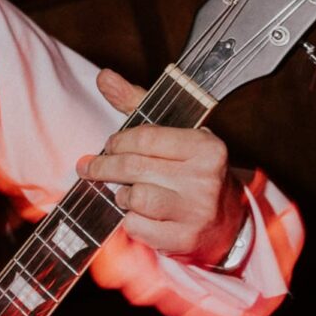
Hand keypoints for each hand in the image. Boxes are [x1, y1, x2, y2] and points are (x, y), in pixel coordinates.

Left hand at [76, 69, 245, 264]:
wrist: (225, 223)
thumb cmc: (190, 171)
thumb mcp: (173, 134)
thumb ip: (137, 104)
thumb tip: (104, 76)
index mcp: (205, 147)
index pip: (144, 137)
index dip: (118, 142)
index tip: (108, 146)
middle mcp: (204, 178)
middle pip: (133, 168)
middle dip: (104, 167)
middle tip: (90, 168)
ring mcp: (195, 211)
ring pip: (133, 198)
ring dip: (122, 196)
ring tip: (127, 193)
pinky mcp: (183, 239)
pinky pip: (136, 227)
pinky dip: (130, 221)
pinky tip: (142, 216)